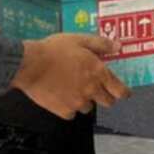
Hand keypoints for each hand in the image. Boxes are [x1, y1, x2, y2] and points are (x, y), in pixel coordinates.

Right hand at [11, 33, 129, 117]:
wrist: (30, 65)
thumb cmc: (54, 50)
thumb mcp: (79, 40)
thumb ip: (101, 44)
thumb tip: (117, 46)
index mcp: (98, 72)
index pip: (120, 90)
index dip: (124, 93)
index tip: (123, 93)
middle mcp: (91, 90)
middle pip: (107, 102)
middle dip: (104, 95)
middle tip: (95, 87)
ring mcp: (77, 102)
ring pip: (88, 107)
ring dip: (85, 100)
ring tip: (72, 87)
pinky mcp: (63, 111)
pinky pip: (71, 113)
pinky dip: (68, 106)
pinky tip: (61, 95)